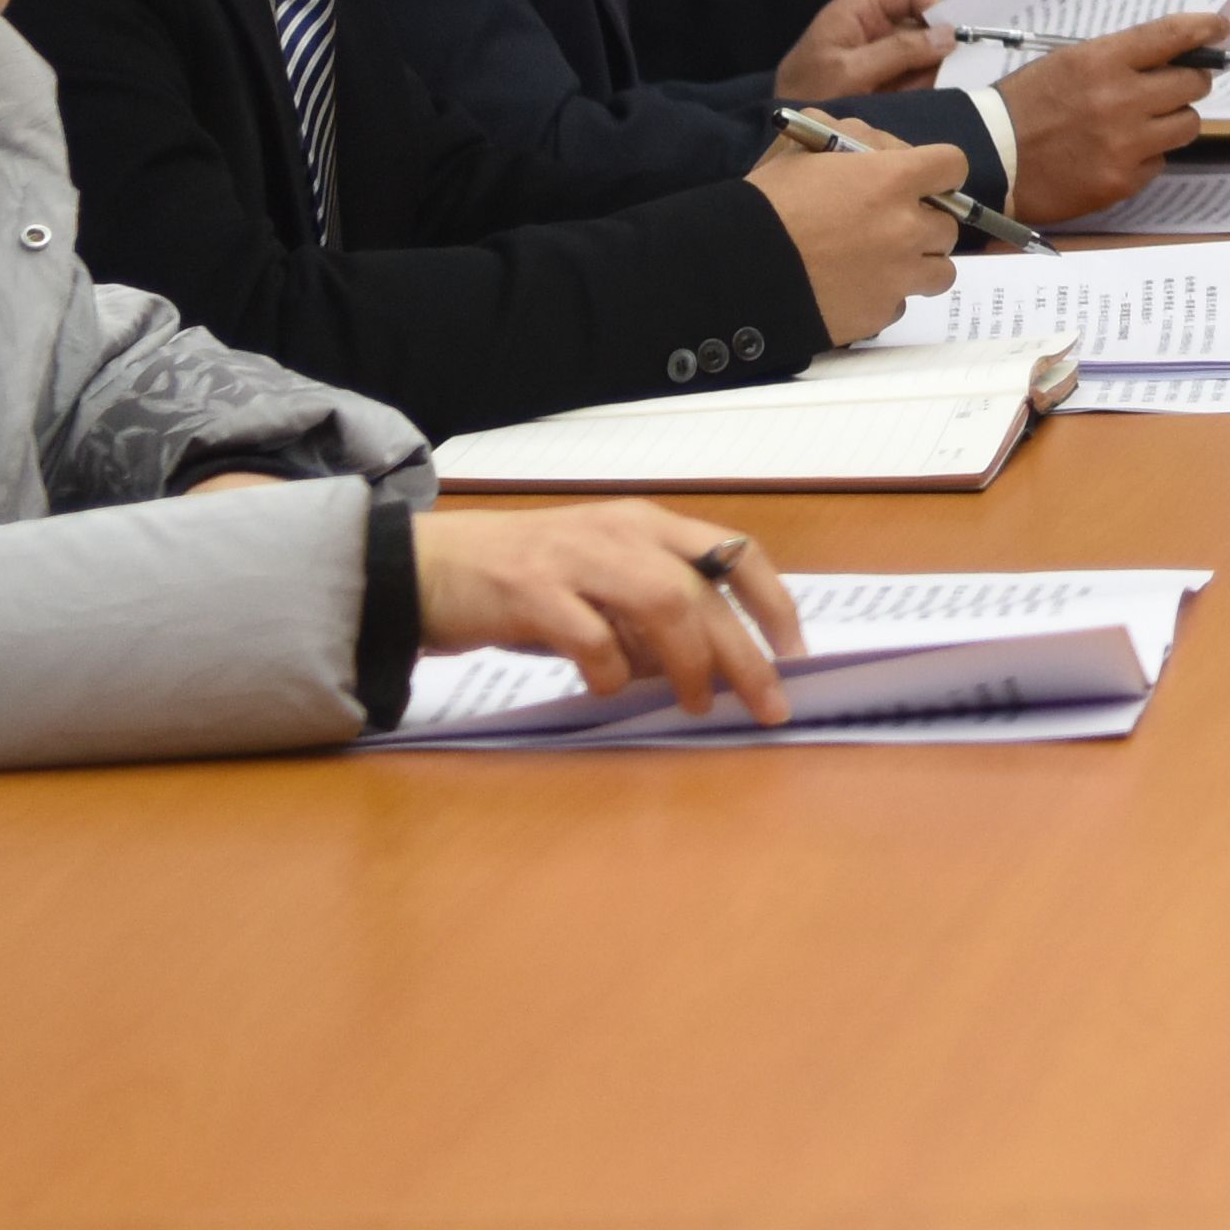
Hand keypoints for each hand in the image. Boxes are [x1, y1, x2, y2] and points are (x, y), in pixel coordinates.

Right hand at [413, 503, 799, 721]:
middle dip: (746, 654)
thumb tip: (711, 667)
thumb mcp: (602, 582)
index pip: (735, 552)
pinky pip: (591, 635)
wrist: (433, 567)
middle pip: (704, 592)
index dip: (774, 601)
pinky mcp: (532, 591)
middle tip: (767, 704)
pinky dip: (610, 670)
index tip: (796, 651)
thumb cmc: (526, 580)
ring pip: (663, 604)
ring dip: (689, 662)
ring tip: (695, 703)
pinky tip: (606, 688)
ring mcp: (577, 558)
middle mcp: (621, 533)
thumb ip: (652, 615)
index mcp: (647, 525)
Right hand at [751, 131, 972, 336]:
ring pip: (940, 270)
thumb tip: (877, 146)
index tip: (923, 180)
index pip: (953, 167)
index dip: (938, 171)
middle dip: (923, 221)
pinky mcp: (880, 313)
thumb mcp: (801, 148)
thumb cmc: (767, 204)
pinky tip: (853, 286)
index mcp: (892, 180)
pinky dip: (885, 296)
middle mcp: (906, 228)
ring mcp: (898, 275)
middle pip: (948, 224)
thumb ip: (848, 136)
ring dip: (918, 262)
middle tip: (890, 223)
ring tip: (881, 259)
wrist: (737, 270)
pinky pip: (901, 303)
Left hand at [776, 0, 947, 100]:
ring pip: (923, 54)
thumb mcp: (851, 71)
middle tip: (932, 79)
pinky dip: (919, 92)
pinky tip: (906, 106)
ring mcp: (879, 56)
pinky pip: (916, 79)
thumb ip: (901, 51)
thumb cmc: (806, 96)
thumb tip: (950, 35)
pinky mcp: (884, 83)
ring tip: (907, 98)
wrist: (781, 136)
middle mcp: (872, 28)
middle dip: (933, 50)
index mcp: (858, 11)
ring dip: (926, 76)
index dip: (932, 6)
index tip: (947, 39)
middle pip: (921, 23)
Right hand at [993, 15, 1228, 223]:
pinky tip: (1116, 152)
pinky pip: (1160, 161)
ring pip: (1187, 125)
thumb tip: (1174, 54)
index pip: (1173, 36)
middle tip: (1177, 83)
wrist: (988, 158)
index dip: (1206, 29)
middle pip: (1194, 83)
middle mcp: (1119, 99)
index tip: (1220, 29)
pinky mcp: (1122, 181)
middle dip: (1191, 81)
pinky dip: (1146, 155)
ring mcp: (1124, 143)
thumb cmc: (1025, 105)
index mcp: (1101, 61)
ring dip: (1173, 120)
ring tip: (1143, 122)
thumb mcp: (1068, 63)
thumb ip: (1120, 58)